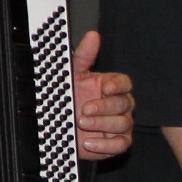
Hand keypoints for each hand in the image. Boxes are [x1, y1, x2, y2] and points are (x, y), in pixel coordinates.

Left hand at [71, 31, 132, 159]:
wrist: (57, 125)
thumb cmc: (68, 98)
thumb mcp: (72, 76)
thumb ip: (83, 56)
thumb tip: (93, 35)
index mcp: (111, 87)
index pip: (125, 83)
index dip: (117, 86)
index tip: (105, 88)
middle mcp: (119, 105)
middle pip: (124, 104)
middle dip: (104, 107)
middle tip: (84, 110)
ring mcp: (120, 125)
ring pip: (123, 124)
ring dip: (102, 124)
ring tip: (81, 123)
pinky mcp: (117, 143)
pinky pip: (121, 145)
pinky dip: (106, 145)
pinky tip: (89, 142)